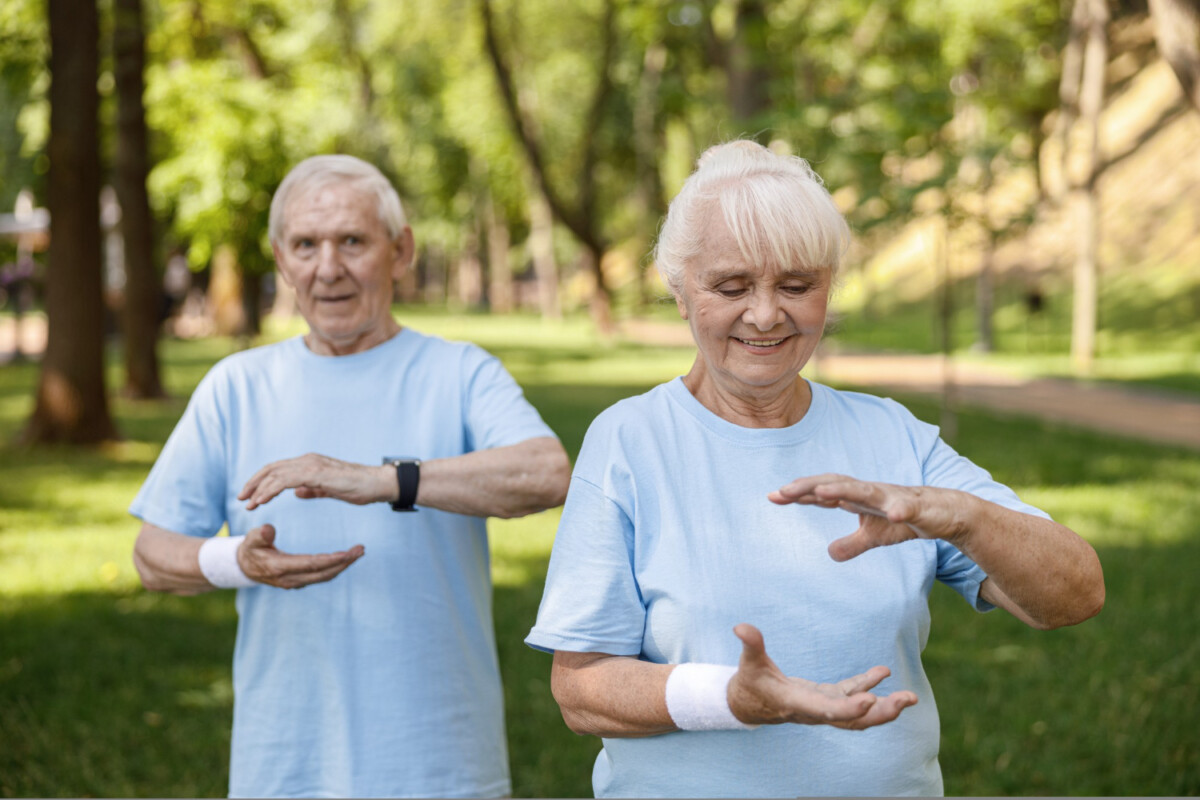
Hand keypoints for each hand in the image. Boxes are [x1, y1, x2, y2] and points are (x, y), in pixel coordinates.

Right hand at [237, 524, 364, 588]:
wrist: (243, 567)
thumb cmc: (250, 549)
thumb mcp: (250, 539)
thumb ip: (260, 535)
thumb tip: (268, 529)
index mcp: (280, 568)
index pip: (312, 564)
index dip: (331, 560)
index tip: (348, 553)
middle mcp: (291, 579)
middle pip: (323, 573)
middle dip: (344, 562)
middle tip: (361, 549)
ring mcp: (296, 582)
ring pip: (324, 577)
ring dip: (343, 566)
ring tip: (358, 552)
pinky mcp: (299, 581)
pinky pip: (321, 576)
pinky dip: (335, 568)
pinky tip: (346, 558)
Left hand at [238, 453, 394, 509]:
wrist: (378, 484)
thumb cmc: (359, 487)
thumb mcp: (330, 490)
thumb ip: (313, 489)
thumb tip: (297, 492)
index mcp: (310, 464)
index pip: (278, 469)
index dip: (261, 480)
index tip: (250, 495)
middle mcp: (308, 460)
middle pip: (271, 468)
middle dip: (253, 483)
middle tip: (241, 498)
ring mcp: (312, 465)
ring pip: (276, 473)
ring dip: (258, 488)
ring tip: (248, 503)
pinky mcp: (317, 473)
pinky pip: (286, 480)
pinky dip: (271, 490)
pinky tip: (262, 500)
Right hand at [726, 624, 916, 729]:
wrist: (748, 705)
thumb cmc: (749, 683)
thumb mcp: (748, 664)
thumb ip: (751, 645)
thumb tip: (741, 627)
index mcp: (797, 705)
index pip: (826, 711)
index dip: (848, 708)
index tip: (871, 700)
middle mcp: (815, 712)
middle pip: (852, 721)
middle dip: (881, 713)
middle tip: (907, 700)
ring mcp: (823, 708)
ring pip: (858, 716)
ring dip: (884, 707)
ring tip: (910, 697)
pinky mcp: (825, 699)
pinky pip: (851, 696)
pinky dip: (868, 686)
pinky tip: (883, 673)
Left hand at [769, 473, 973, 561]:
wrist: (947, 513)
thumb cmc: (906, 517)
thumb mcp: (874, 536)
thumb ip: (851, 543)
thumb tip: (829, 554)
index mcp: (857, 498)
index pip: (822, 493)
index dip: (798, 494)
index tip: (771, 496)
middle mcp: (870, 492)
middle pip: (835, 485)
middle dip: (809, 487)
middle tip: (782, 492)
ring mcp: (892, 496)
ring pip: (864, 490)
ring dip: (843, 491)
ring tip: (820, 493)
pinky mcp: (916, 507)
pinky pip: (907, 507)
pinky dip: (900, 509)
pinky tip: (894, 513)